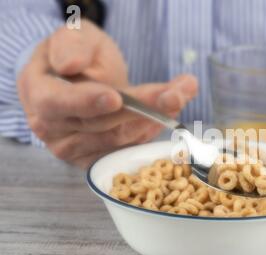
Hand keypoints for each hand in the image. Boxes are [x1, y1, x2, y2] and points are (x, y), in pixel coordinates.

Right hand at [18, 20, 197, 167]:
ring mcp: (72, 149)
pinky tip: (167, 115)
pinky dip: (150, 133)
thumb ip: (71, 45)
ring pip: (119, 139)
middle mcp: (51, 128)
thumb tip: (69, 65)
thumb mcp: (74, 36)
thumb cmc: (76, 55)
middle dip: (142, 107)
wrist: (77, 80)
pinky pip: (126, 151)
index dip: (88, 102)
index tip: (116, 98)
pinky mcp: (94, 160)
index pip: (59, 103)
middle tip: (175, 93)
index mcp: (39, 94)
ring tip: (179, 96)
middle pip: (101, 124)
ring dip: (154, 119)